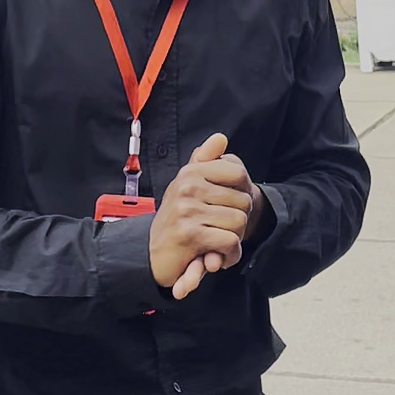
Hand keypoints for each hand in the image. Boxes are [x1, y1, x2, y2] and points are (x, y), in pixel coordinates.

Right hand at [150, 133, 253, 297]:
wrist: (151, 255)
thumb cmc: (178, 220)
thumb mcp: (189, 187)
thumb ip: (205, 161)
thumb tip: (220, 137)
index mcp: (191, 172)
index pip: (238, 173)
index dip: (243, 194)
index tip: (228, 207)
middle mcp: (187, 186)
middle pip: (243, 201)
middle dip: (239, 221)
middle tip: (221, 230)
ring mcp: (187, 210)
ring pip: (239, 222)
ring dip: (234, 240)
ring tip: (217, 243)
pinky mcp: (189, 235)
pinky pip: (230, 242)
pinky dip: (229, 255)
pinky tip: (215, 258)